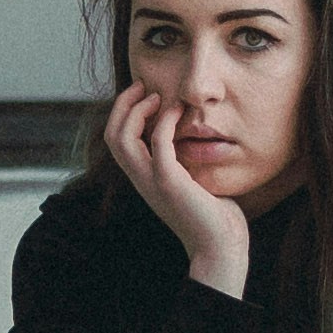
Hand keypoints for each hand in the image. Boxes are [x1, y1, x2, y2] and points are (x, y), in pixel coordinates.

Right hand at [103, 76, 246, 292]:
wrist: (220, 246)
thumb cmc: (214, 217)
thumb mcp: (193, 182)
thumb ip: (186, 161)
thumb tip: (196, 138)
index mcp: (143, 180)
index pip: (116, 142)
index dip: (123, 114)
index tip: (143, 95)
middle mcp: (141, 180)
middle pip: (112, 136)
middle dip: (123, 105)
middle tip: (142, 86)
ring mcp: (152, 181)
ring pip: (122, 139)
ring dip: (136, 110)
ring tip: (155, 95)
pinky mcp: (170, 182)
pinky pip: (157, 142)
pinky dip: (164, 120)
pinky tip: (178, 110)